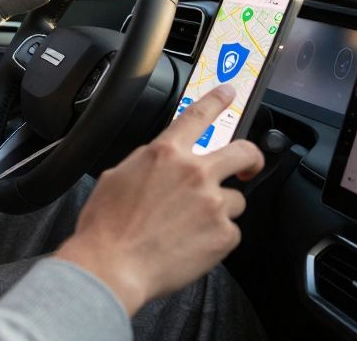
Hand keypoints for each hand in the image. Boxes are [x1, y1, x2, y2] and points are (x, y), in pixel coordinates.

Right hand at [52, 85, 264, 315]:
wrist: (112, 266)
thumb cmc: (107, 227)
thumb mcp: (116, 178)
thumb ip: (146, 165)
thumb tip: (159, 166)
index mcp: (164, 154)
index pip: (198, 115)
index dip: (217, 99)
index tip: (228, 91)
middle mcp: (194, 172)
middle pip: (242, 151)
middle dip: (249, 158)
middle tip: (245, 167)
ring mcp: (213, 203)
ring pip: (234, 199)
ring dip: (218, 210)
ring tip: (190, 228)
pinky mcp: (224, 234)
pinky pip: (229, 231)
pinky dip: (214, 239)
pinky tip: (190, 245)